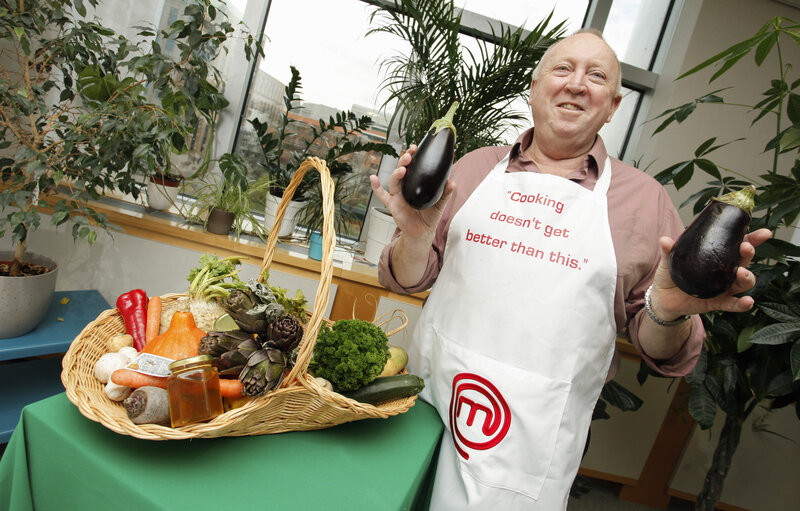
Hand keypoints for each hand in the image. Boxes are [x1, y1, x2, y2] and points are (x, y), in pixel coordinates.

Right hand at [368, 144, 454, 241]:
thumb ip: (445, 193)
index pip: (413, 167)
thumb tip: (452, 182)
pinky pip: (382, 195)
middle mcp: (405, 187)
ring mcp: (398, 195)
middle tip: (409, 156)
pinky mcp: (393, 204)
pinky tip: (373, 179)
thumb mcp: (440, 204)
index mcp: (416, 184)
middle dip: (404, 161)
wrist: (423, 232)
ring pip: (394, 180)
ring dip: (396, 173)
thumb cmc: (429, 216)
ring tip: (402, 169)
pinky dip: (376, 187)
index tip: (415, 148)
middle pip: (402, 171)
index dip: (413, 157)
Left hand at [649, 228, 772, 318]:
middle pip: (744, 262)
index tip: (764, 233)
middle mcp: (725, 272)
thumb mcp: (669, 261)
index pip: (738, 245)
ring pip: (743, 283)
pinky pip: (733, 304)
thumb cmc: (671, 274)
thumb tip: (665, 240)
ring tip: (741, 273)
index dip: (753, 239)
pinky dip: (741, 304)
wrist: (663, 298)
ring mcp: (723, 288)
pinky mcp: (717, 303)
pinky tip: (748, 302)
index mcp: (717, 257)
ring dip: (747, 277)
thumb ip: (669, 251)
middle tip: (745, 248)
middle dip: (748, 255)